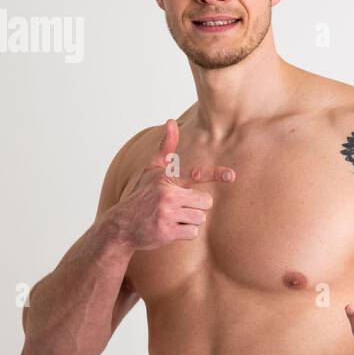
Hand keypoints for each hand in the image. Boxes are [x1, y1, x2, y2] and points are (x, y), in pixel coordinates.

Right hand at [105, 118, 236, 250]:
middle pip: (206, 202)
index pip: (195, 174)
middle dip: (196, 206)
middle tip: (176, 207)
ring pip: (200, 218)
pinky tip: (169, 229)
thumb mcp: (151, 170)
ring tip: (171, 218)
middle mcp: (167, 194)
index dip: (215, 175)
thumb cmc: (141, 195)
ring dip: (190, 220)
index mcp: (166, 178)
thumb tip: (171, 121)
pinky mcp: (166, 232)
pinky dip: (184, 233)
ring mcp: (167, 214)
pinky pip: (192, 233)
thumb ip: (166, 148)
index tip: (232, 175)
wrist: (121, 226)